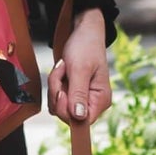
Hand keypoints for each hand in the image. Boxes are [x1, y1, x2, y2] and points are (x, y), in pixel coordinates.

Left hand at [48, 9, 110, 126]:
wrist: (83, 32)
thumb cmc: (86, 47)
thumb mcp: (80, 69)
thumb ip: (78, 94)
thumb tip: (79, 117)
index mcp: (101, 100)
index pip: (81, 122)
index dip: (66, 110)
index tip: (61, 91)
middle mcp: (92, 102)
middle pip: (66, 114)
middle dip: (58, 92)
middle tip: (63, 71)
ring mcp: (81, 98)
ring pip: (58, 105)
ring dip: (55, 85)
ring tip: (64, 67)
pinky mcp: (71, 93)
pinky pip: (55, 98)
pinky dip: (54, 83)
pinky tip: (62, 70)